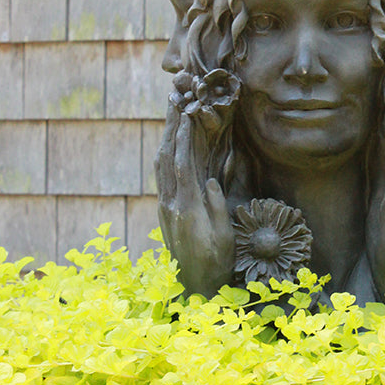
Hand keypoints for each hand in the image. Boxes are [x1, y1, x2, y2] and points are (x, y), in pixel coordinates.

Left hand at [155, 110, 234, 297]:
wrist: (195, 285)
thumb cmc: (216, 262)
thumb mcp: (223, 237)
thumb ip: (215, 208)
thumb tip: (210, 181)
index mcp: (187, 209)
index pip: (182, 165)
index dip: (183, 137)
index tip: (186, 112)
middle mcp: (171, 204)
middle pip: (167, 158)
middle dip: (170, 126)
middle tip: (174, 99)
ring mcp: (165, 207)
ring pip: (161, 164)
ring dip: (166, 136)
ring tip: (171, 111)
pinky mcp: (166, 210)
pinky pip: (163, 175)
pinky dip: (166, 152)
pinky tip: (170, 141)